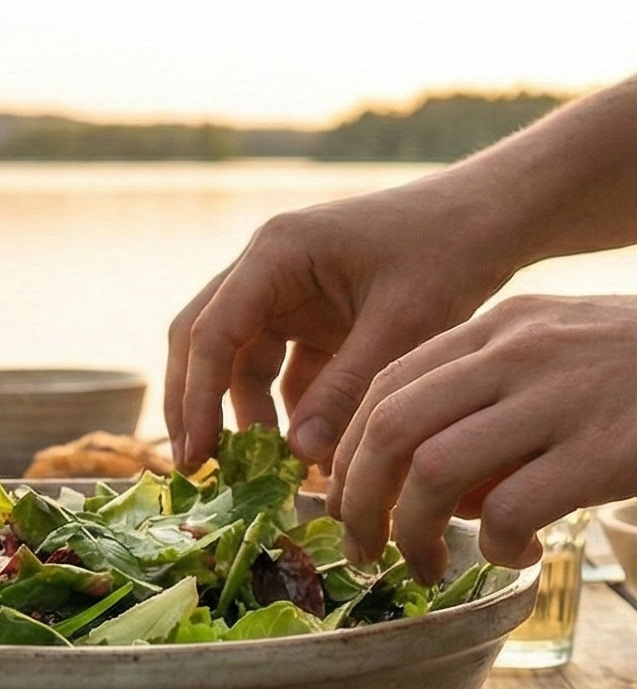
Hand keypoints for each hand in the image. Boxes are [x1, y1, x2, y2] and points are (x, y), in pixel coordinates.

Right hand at [165, 171, 517, 470]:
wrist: (493, 219)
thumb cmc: (450, 253)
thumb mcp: (402, 326)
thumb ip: (347, 389)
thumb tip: (298, 457)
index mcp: (277, 253)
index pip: (213, 332)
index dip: (197, 398)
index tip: (196, 456)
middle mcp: (267, 267)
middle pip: (204, 340)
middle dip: (195, 404)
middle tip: (196, 467)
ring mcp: (286, 290)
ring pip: (238, 358)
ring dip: (243, 412)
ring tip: (259, 468)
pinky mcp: (311, 314)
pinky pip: (279, 367)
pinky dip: (285, 407)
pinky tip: (303, 449)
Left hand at [328, 295, 636, 582]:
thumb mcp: (559, 355)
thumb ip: (489, 396)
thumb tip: (423, 483)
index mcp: (500, 328)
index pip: (386, 386)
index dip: (348, 452)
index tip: (343, 500)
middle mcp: (520, 354)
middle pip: (391, 429)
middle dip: (358, 501)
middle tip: (364, 551)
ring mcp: (562, 398)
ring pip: (432, 472)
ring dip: (412, 533)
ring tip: (428, 565)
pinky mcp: (605, 450)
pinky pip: (508, 510)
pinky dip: (493, 546)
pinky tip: (515, 555)